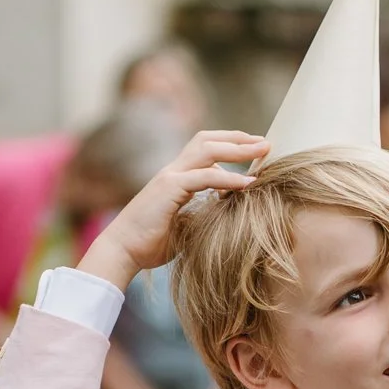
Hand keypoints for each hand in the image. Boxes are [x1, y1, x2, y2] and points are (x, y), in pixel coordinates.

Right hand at [79, 131, 270, 289]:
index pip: (205, 149)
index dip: (230, 144)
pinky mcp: (169, 189)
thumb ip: (202, 214)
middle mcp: (173, 171)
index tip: (255, 149)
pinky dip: (227, 178)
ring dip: (237, 149)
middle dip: (238, 138)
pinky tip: (248, 182)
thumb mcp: (185, 226)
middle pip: (208, 140)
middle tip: (265, 142)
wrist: (123, 251)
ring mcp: (170, 177)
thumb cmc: (151, 244)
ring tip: (262, 150)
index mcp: (176, 178)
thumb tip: (227, 215)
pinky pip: (204, 177)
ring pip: (207, 150)